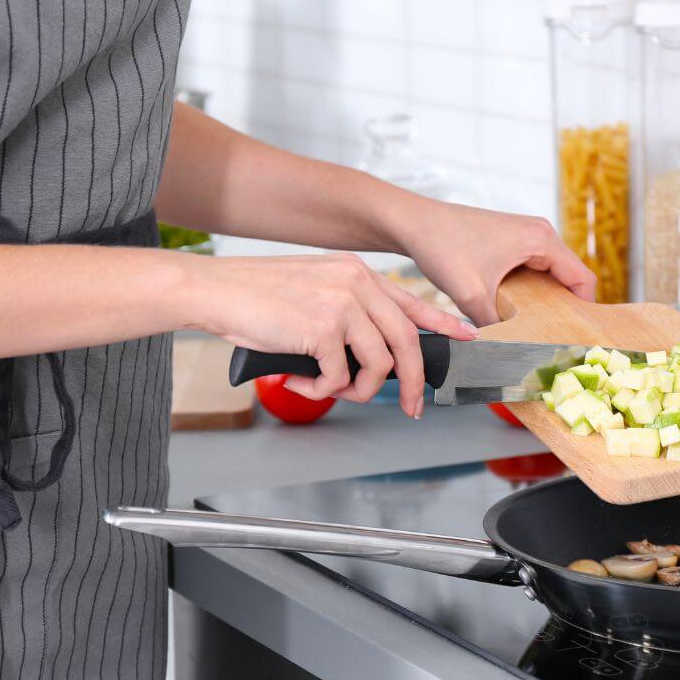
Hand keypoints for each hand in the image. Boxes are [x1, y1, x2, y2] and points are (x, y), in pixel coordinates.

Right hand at [186, 253, 476, 416]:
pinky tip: (298, 380)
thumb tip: (369, 354)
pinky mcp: (322, 328)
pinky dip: (320, 390)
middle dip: (413, 381)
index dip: (442, 322)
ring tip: (326, 389)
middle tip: (411, 406)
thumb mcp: (312, 289)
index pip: (412, 301)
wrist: (214, 290)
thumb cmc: (254, 295)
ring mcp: (342, 304)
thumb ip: (346, 311)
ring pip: (377, 365)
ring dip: (356, 390)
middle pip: (406, 341)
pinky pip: (338, 377)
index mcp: (356, 273)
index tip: (465, 337)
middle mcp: (356, 284)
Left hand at [400, 202, 595, 325]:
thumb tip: (507, 353)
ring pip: (551, 274)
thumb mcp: (471, 295)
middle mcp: (540, 232)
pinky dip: (531, 290)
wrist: (414, 222)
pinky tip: (516, 311)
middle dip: (565, 308)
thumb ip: (495, 326)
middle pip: (569, 277)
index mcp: (540, 239)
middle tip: (554, 339)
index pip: (582, 278)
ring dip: (546, 300)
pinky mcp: (513, 239)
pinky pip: (535, 268)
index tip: (575, 337)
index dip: (584, 311)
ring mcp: (527, 234)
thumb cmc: (443, 246)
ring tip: (535, 328)